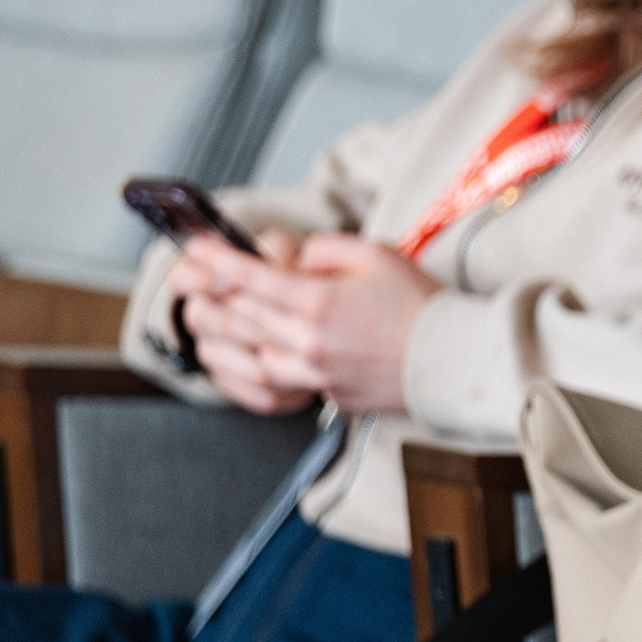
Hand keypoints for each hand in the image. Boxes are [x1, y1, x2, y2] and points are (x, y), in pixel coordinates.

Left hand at [186, 235, 438, 415]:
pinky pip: (278, 380)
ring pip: (251, 353)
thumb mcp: (377, 255)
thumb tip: (296, 260)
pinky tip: (256, 351)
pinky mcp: (326, 394)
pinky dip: (259, 363)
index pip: (253, 277)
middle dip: (211, 294)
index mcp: (320, 301)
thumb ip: (326, 250)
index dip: (218, 259)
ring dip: (228, 336)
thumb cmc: (420, 304)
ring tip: (214, 319)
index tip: (194, 246)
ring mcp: (315, 373)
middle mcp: (309, 341)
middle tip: (190, 279)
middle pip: (242, 316)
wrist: (451, 358)